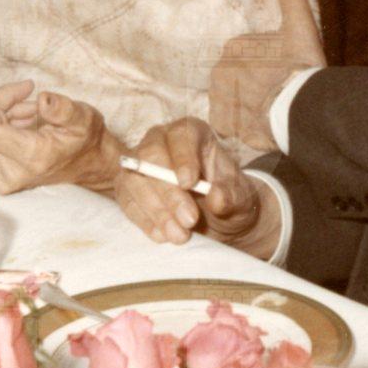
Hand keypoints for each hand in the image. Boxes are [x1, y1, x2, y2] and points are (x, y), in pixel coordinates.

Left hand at [0, 77, 120, 195]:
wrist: (87, 165)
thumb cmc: (84, 140)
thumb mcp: (84, 118)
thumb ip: (64, 109)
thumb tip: (43, 99)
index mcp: (32, 158)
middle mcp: (10, 173)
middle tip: (26, 89)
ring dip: (0, 111)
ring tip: (32, 109)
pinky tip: (21, 121)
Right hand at [115, 117, 280, 254]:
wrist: (216, 215)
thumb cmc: (228, 195)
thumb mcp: (240, 196)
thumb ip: (231, 195)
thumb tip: (217, 198)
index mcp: (191, 132)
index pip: (181, 135)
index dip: (182, 157)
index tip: (189, 183)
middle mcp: (160, 141)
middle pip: (152, 157)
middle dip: (169, 191)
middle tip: (190, 220)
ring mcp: (139, 164)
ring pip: (135, 181)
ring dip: (156, 211)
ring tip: (179, 235)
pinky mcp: (128, 188)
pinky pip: (128, 202)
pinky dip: (145, 221)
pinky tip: (163, 235)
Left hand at [209, 0, 323, 152]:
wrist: (301, 111)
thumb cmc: (300, 67)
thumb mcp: (300, 23)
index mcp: (235, 46)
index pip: (250, 54)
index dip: (271, 63)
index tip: (286, 71)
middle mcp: (220, 72)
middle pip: (241, 77)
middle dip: (258, 84)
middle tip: (283, 92)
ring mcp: (222, 100)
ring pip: (235, 100)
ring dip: (251, 105)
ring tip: (276, 110)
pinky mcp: (227, 126)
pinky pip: (232, 124)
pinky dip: (244, 126)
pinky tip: (263, 125)